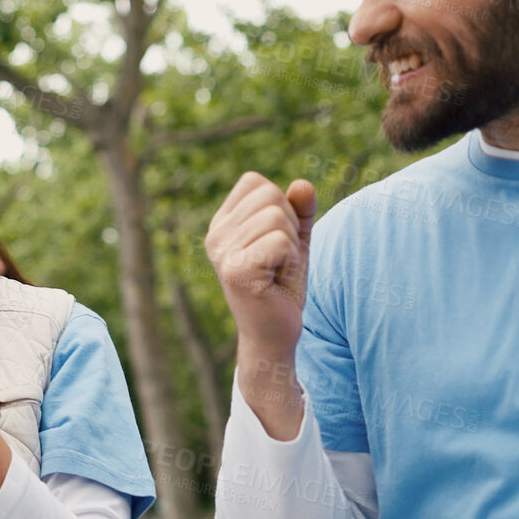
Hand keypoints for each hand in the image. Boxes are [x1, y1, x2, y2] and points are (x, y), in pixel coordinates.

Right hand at [205, 173, 316, 437]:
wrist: (274, 336)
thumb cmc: (282, 288)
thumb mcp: (295, 241)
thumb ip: (300, 210)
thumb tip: (303, 184)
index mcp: (222, 225)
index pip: (256, 183)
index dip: (279, 207)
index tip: (275, 243)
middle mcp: (216, 235)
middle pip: (270, 195)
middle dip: (289, 227)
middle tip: (279, 261)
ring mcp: (222, 252)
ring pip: (278, 217)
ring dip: (291, 247)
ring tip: (278, 272)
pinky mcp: (237, 270)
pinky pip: (281, 242)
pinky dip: (291, 261)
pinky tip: (277, 281)